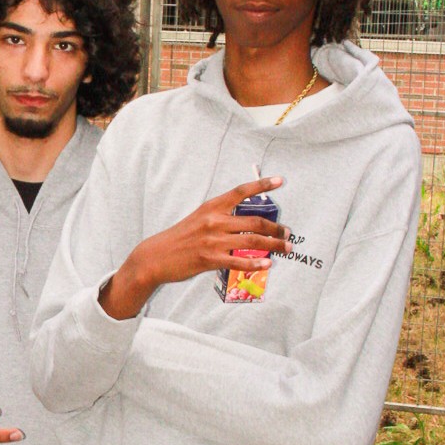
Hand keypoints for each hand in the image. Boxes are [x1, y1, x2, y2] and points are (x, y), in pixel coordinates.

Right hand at [100, 176, 290, 319]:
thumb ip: (221, 219)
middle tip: (288, 233)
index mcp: (211, 207)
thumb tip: (247, 224)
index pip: (240, 192)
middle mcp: (214, 221)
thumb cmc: (180, 237)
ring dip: (274, 245)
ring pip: (252, 241)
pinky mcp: (210, 259)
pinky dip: (256, 263)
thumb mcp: (198, 219)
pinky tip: (267, 263)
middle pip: (254, 221)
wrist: (156, 256)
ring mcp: (213, 241)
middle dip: (276, 228)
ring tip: (286, 248)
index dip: (261, 185)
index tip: (279, 180)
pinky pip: (239, 261)